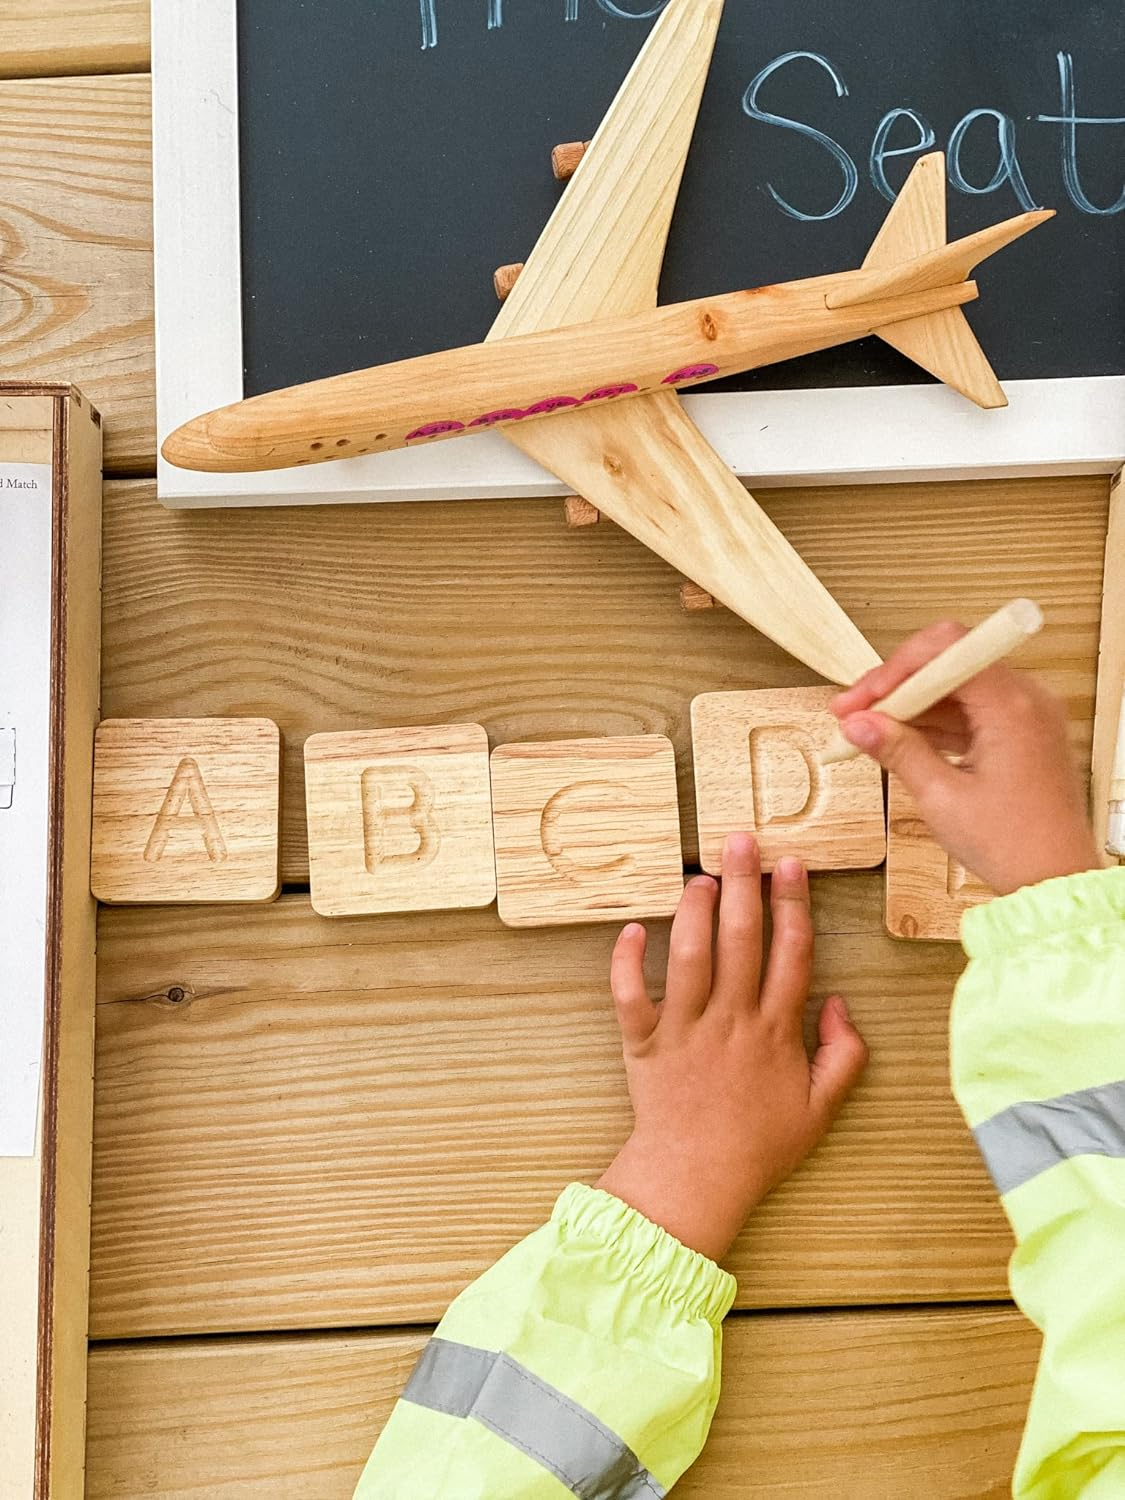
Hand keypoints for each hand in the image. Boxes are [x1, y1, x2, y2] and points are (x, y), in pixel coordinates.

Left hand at [596, 833, 867, 1262]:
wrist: (696, 1181)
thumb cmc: (758, 1145)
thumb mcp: (821, 1109)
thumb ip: (844, 1055)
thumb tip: (842, 1003)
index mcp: (776, 1032)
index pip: (792, 954)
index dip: (793, 904)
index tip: (791, 864)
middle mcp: (732, 1022)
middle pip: (742, 940)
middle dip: (743, 885)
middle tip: (740, 839)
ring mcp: (685, 1031)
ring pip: (690, 958)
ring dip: (694, 911)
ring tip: (699, 875)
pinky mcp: (644, 1044)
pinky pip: (631, 998)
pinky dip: (626, 964)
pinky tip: (631, 929)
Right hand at [830, 620, 1100, 895]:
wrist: (1054, 880)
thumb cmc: (1012, 846)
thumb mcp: (940, 797)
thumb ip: (898, 751)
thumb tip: (858, 724)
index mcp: (1012, 706)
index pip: (943, 651)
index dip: (893, 670)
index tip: (859, 699)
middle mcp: (1026, 699)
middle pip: (948, 662)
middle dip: (897, 685)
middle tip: (854, 712)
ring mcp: (1026, 714)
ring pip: (956, 686)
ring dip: (911, 705)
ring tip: (869, 730)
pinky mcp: (1022, 732)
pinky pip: (971, 709)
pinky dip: (935, 721)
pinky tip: (901, 740)